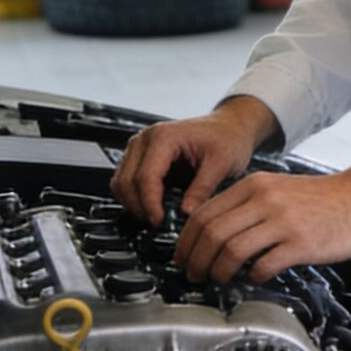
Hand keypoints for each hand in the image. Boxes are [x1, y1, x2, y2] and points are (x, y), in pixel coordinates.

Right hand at [111, 97, 277, 223]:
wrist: (230, 126)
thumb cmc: (227, 137)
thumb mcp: (221, 163)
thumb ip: (202, 189)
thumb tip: (185, 213)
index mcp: (164, 137)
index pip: (145, 177)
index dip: (150, 204)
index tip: (160, 222)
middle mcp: (146, 139)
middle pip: (126, 181)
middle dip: (139, 207)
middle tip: (159, 224)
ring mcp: (141, 147)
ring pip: (120, 182)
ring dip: (134, 203)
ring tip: (157, 216)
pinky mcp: (142, 157)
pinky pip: (127, 181)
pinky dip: (136, 197)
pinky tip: (156, 206)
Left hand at [174, 166, 350, 284]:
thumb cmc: (321, 198)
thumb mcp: (277, 189)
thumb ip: (247, 206)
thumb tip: (215, 235)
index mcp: (254, 185)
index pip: (203, 214)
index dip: (186, 242)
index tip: (182, 258)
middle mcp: (265, 200)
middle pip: (211, 233)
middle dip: (195, 261)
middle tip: (193, 275)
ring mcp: (283, 222)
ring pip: (231, 250)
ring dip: (218, 272)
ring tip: (218, 281)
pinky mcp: (301, 243)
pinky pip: (263, 265)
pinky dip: (252, 277)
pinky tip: (254, 278)